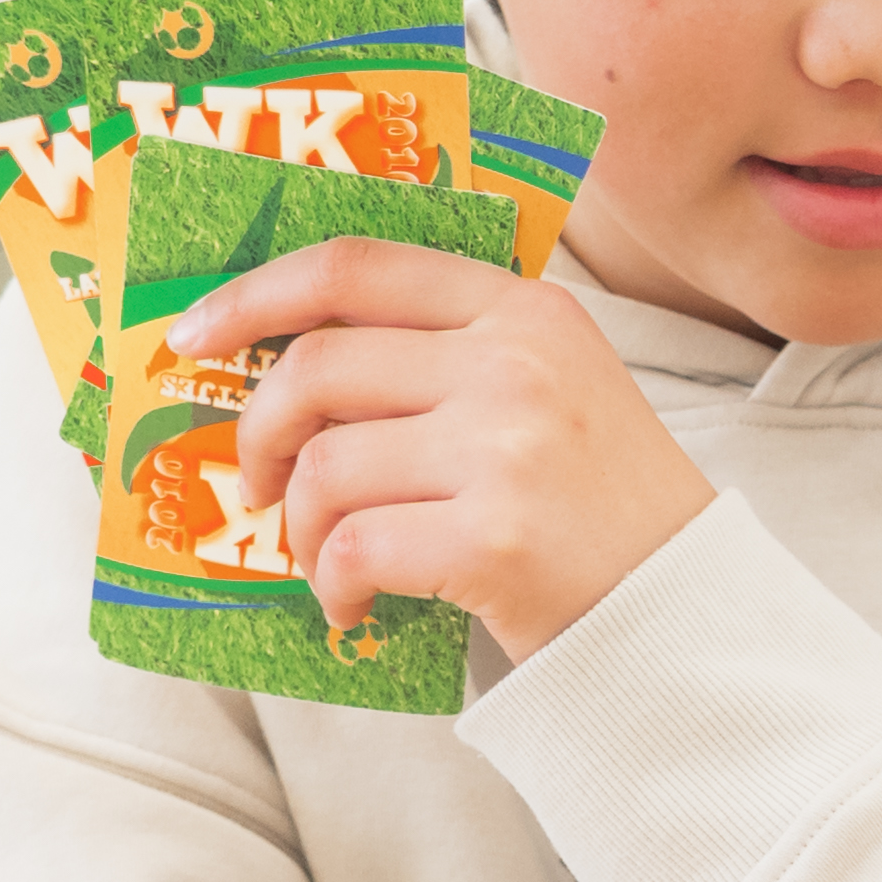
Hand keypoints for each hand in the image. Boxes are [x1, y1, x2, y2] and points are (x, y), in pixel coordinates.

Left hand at [173, 240, 712, 659]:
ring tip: (325, 560)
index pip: (356, 267)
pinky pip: (354, 549)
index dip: (255, 294)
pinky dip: (333, 586)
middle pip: (318, 369)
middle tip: (262, 482)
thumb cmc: (600, 511)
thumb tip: (293, 365)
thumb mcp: (552, 390)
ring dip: (301, 527)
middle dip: (262, 433)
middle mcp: (514, 365)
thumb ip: (449, 355)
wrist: (686, 614)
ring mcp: (506, 450)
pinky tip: (354, 604)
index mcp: (523, 311)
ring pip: (327, 469)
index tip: (195, 334)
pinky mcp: (495, 540)